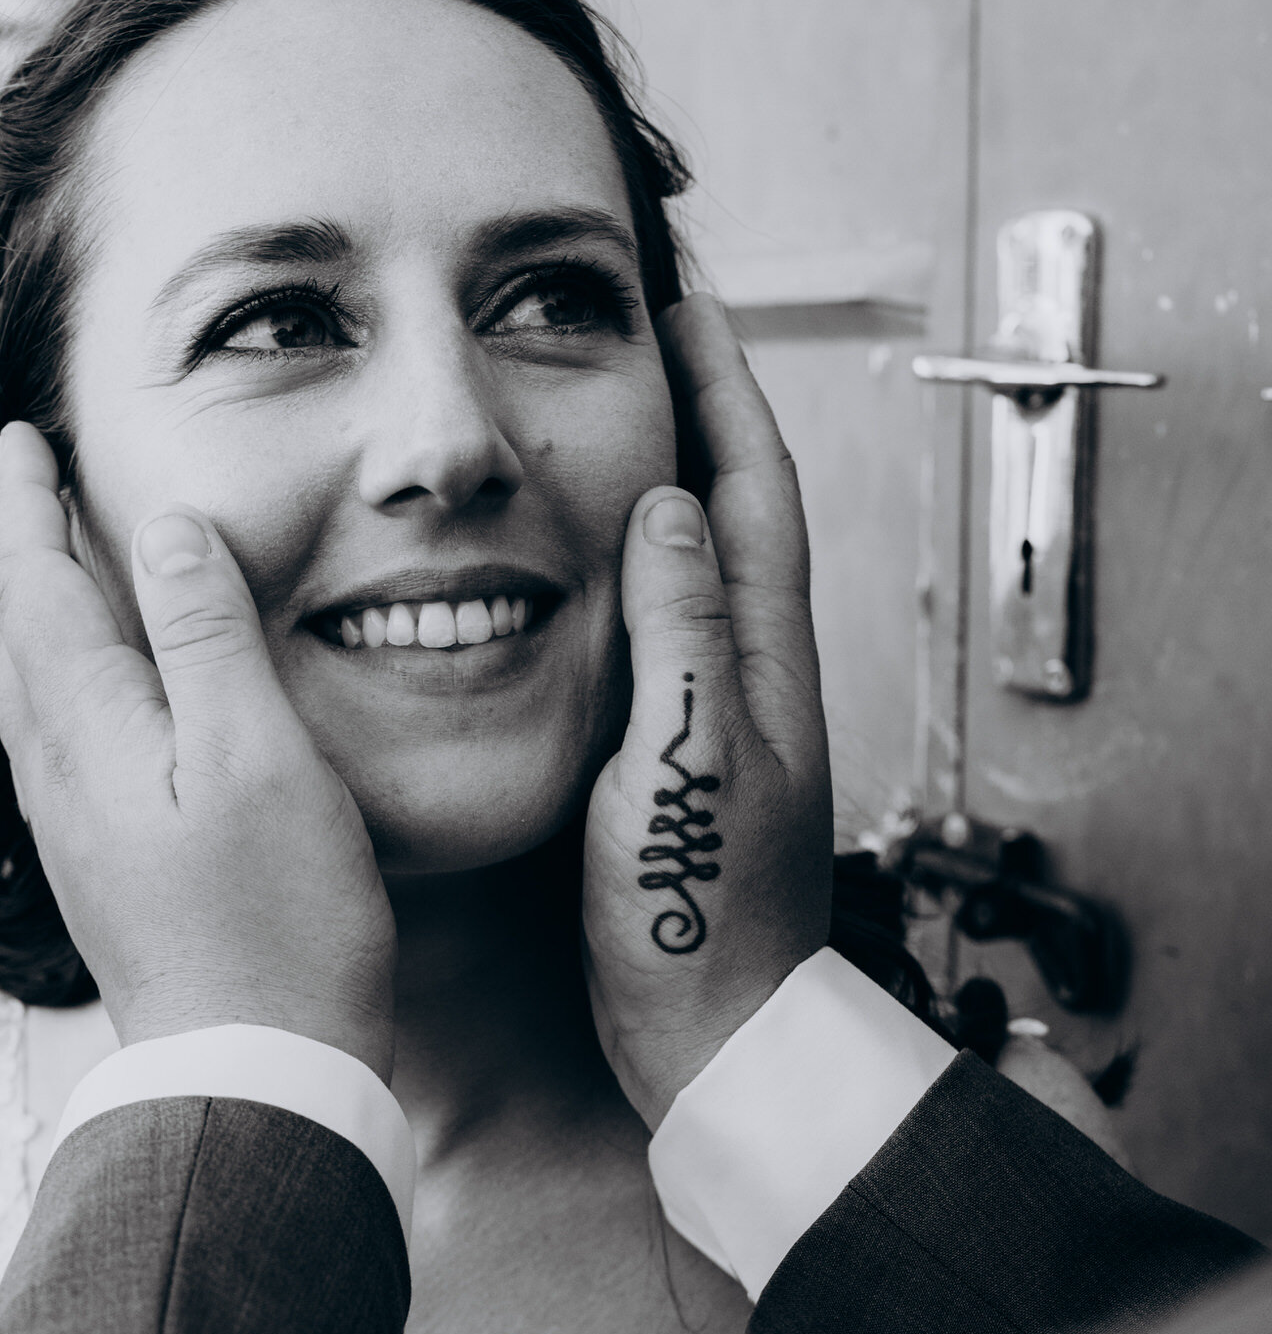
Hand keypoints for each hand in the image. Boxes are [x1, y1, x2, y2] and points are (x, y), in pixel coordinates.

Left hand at [0, 423, 397, 1080]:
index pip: (33, 589)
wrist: (255, 1076)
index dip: (27, 510)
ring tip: (29, 565)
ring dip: (18, 612)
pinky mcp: (101, 872)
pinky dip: (46, 679)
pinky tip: (76, 695)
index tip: (23, 443)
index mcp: (87, 733)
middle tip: (13, 483)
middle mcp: (58, 778)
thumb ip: (207, 635)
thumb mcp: (260, 758)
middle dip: (7, 550)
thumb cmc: (277, 921)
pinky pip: (48, 740)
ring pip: (20, 692)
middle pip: (7, 637)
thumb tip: (165, 526)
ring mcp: (73, 832)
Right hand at [582, 293, 832, 1129]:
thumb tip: (668, 503)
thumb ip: (680, 634)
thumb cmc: (702, 919)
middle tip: (635, 331)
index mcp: (763, 661)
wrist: (714, 1037)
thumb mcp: (682, 764)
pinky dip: (625, 570)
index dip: (720, 384)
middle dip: (692, 406)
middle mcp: (751, 673)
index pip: (750, 484)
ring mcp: (716, 715)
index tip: (678, 296)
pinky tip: (570, 570)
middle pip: (730, 505)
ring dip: (655, 477)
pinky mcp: (676, 758)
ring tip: (593, 415)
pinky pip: (657, 628)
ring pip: (692, 562)